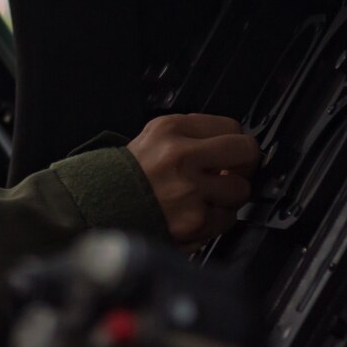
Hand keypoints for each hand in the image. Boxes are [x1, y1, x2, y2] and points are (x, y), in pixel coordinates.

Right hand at [125, 113, 259, 246]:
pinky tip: (196, 214)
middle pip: (245, 152)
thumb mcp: (153, 139)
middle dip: (245, 165)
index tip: (231, 153)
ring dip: (228, 195)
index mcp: (171, 129)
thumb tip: (231, 149)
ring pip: (240, 189)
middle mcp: (181, 155)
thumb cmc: (129, 176)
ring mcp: (189, 189)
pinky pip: (226, 218)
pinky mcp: (194, 220)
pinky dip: (216, 219)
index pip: (231, 127)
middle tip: (234, 172)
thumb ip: (191, 137)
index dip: (234, 142)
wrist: (101, 208)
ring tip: (207, 197)